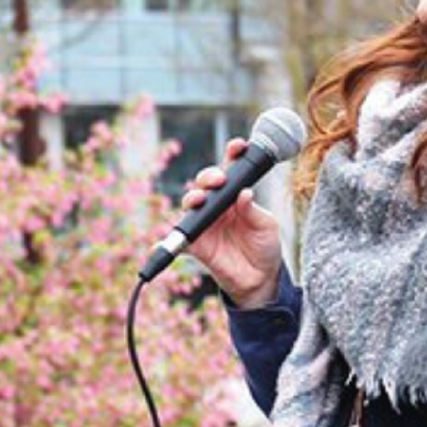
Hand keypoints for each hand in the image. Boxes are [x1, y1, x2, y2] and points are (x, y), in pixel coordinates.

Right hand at [179, 137, 285, 309]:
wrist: (260, 280)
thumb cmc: (265, 248)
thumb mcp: (266, 226)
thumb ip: (253, 210)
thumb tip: (243, 193)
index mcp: (235, 196)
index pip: (231, 170)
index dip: (233, 155)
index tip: (239, 146)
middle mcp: (218, 206)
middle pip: (206, 183)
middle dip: (209, 176)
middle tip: (218, 180)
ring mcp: (205, 224)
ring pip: (191, 203)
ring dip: (193, 197)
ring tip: (199, 199)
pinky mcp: (197, 245)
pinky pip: (178, 241)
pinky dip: (166, 242)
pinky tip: (159, 243)